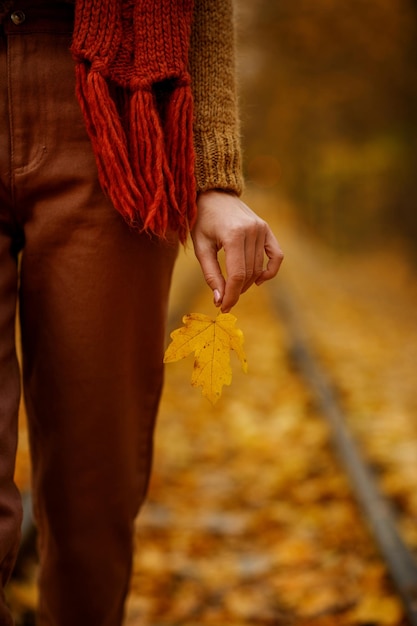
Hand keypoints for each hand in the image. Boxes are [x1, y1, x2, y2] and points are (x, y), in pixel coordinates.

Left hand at [191, 190, 283, 312]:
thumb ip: (211, 275)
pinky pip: (276, 255)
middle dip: (237, 291)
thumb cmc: (202, 221)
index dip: (231, 295)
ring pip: (259, 268)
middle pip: (249, 273)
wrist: (214, 194)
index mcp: (233, 234)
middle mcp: (252, 231)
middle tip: (225, 300)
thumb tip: (220, 301)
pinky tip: (258, 280)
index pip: (237, 275)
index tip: (223, 308)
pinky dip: (270, 270)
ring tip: (234, 288)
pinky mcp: (267, 229)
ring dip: (248, 283)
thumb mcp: (201, 248)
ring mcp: (262, 229)